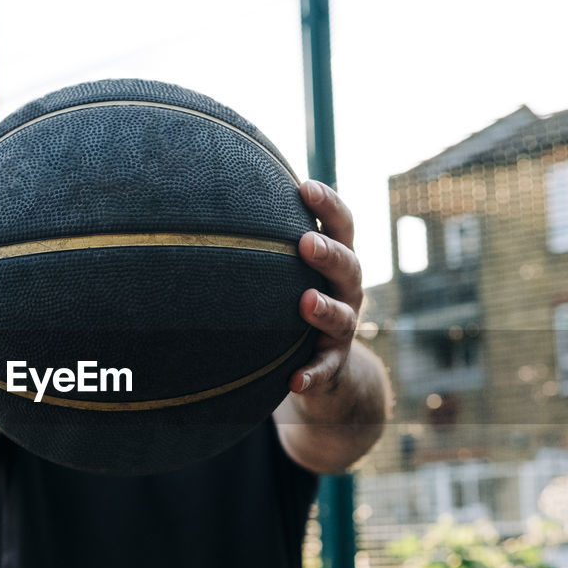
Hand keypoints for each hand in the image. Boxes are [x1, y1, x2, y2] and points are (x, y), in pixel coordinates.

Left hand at [291, 180, 362, 394]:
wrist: (326, 368)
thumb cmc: (297, 302)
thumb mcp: (292, 271)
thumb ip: (272, 241)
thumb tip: (219, 194)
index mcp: (337, 263)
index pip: (342, 226)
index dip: (328, 205)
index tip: (305, 186)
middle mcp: (347, 292)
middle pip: (348, 266)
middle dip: (328, 253)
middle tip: (305, 242)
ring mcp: (343, 331)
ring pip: (342, 318)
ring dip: (325, 309)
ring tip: (305, 302)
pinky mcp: (333, 367)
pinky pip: (325, 372)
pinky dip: (312, 376)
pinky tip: (294, 381)